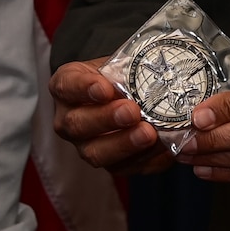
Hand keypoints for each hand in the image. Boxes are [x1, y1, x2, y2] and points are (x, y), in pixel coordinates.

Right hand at [51, 57, 172, 174]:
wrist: (129, 94)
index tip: (104, 88)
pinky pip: (125, 167)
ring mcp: (86, 145)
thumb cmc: (121, 75)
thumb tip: (160, 76)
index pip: (66, 86)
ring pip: (96, 153)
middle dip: (106, 119)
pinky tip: (163, 149)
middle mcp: (69, 119)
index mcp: (66, 87)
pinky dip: (146, 159)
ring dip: (124, 144)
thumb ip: (132, 69)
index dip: (83, 88)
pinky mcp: (110, 164)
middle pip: (78, 124)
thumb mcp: (121, 63)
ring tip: (148, 134)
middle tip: (132, 112)